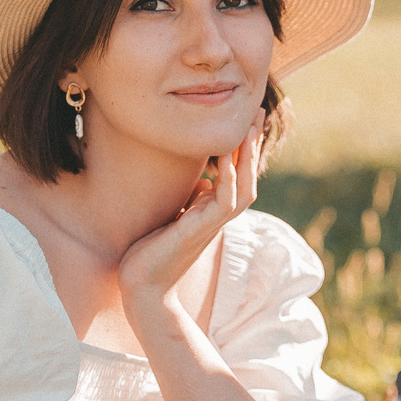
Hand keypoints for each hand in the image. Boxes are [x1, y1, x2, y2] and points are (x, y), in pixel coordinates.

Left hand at [118, 118, 261, 328]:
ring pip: (243, 187)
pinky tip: (227, 157)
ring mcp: (211, 225)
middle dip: (253, 144)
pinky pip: (224, 201)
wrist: (142, 287)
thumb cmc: (151, 254)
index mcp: (211, 212)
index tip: (247, 120)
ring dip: (248, 157)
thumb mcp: (173, 217)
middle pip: (247, 176)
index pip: (237, 175)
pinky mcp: (199, 231)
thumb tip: (203, 181)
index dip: (244, 148)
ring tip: (249, 127)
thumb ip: (191, 200)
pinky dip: (228, 177)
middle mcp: (216, 217)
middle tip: (258, 113)